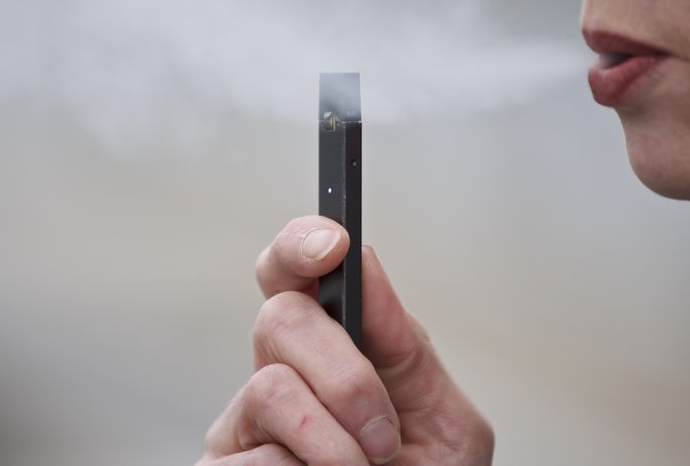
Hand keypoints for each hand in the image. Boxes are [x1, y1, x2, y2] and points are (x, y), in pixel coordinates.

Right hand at [198, 216, 493, 465]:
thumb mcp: (444, 418)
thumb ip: (406, 343)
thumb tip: (366, 265)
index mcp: (333, 347)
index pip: (293, 273)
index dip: (301, 244)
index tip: (332, 245)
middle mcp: (279, 374)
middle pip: (279, 317)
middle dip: (344, 372)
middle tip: (381, 431)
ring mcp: (244, 425)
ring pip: (270, 389)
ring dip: (333, 441)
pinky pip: (248, 459)